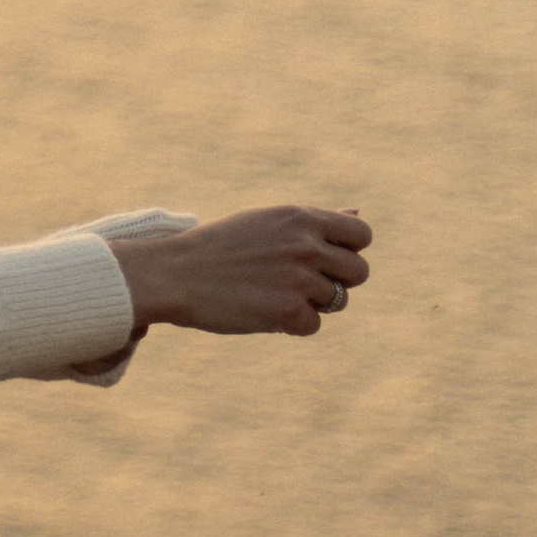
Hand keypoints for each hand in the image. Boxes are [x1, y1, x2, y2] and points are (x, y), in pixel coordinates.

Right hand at [108, 206, 372, 338]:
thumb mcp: (268, 222)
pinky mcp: (288, 311)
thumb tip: (356, 211)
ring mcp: (298, 278)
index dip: (348, 250)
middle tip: (299, 282)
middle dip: (337, 281)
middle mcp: (305, 245)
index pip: (361, 235)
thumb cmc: (220, 247)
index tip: (325, 258)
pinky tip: (263, 311)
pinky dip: (292, 324)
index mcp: (300, 217)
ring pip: (337, 301)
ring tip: (273, 293)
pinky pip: (313, 325)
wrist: (175, 274)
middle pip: (358, 272)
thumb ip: (315, 221)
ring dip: (311, 303)